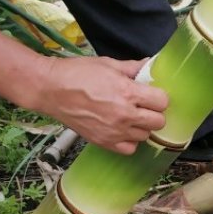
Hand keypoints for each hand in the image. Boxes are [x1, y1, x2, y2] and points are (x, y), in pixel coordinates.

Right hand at [34, 56, 167, 154]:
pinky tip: (122, 130)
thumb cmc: (76, 74)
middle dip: (154, 112)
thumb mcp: (108, 64)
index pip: (162, 101)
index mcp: (127, 92)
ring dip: (141, 127)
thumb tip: (150, 66)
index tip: (151, 94)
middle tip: (143, 106)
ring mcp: (114, 131)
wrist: (50, 89)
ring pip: (145, 136)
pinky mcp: (104, 142)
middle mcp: (124, 115)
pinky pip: (130, 149)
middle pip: (158, 121)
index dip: (159, 97)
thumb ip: (133, 68)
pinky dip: (129, 141)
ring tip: (129, 117)